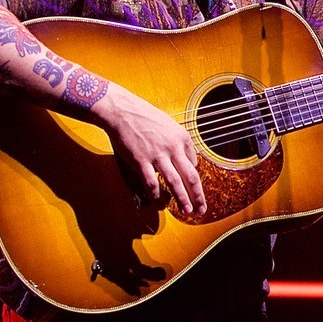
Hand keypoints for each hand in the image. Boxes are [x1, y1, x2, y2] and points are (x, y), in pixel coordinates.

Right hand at [97, 87, 204, 214]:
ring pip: (175, 182)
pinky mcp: (141, 161)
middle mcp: (173, 147)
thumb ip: (181, 143)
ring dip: (182, 199)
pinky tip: (160, 204)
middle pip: (191, 177)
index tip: (194, 190)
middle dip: (198, 196)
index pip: (194, 164)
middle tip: (201, 209)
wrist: (121, 110)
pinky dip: (157, 196)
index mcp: (182, 138)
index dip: (194, 180)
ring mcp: (157, 155)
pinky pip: (152, 183)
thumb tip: (191, 162)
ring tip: (187, 211)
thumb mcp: (170, 125)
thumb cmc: (144, 117)